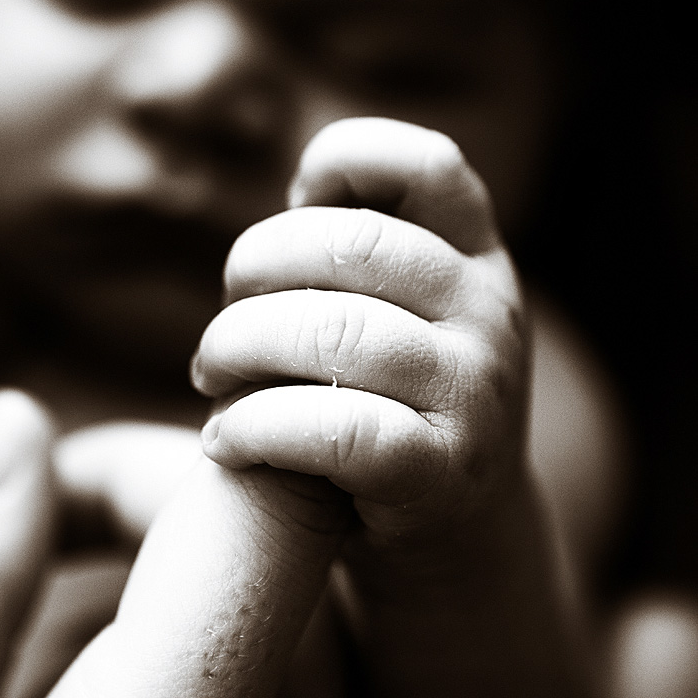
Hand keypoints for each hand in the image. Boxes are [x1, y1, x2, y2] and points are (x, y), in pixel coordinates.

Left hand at [192, 117, 528, 571]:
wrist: (453, 537)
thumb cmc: (390, 402)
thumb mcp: (400, 314)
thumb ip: (357, 255)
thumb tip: (304, 189)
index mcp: (476, 257)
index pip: (425, 164)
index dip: (342, 160)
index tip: (289, 204)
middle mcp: (490, 312)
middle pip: (352, 244)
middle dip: (254, 266)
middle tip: (220, 319)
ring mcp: (475, 393)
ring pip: (334, 334)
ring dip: (237, 347)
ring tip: (208, 375)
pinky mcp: (441, 475)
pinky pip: (331, 430)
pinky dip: (254, 427)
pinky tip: (223, 441)